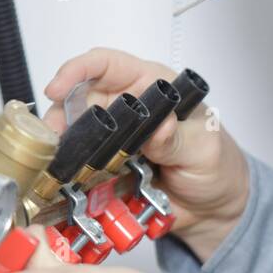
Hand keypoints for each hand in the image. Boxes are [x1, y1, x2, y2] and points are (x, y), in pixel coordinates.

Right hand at [43, 47, 249, 260]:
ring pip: (77, 135)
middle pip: (80, 100)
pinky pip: (84, 168)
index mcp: (152, 87)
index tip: (57, 89)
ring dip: (66, 149)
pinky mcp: (109, 168)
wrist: (215, 209)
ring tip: (62, 165)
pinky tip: (73, 184)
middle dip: (62, 117)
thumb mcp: (203, 149)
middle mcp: (129, 108)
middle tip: (55, 140)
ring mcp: (116, 139)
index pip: (106, 64)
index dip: (77, 70)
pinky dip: (76, 176)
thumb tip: (158, 127)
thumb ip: (177, 139)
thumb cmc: (217, 166)